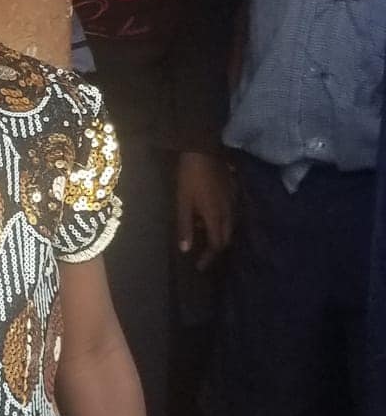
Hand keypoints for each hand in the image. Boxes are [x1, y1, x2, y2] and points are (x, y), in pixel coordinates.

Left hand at [176, 152, 234, 270]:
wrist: (204, 149)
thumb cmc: (190, 175)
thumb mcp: (183, 201)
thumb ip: (184, 225)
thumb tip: (186, 249)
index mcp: (216, 216)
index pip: (217, 245)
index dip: (209, 258)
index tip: (199, 266)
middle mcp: (229, 212)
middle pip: (226, 238)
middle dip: (215, 249)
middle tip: (203, 254)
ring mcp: (233, 201)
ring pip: (230, 226)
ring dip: (218, 235)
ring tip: (203, 234)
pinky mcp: (234, 192)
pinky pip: (231, 214)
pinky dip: (221, 222)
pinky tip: (210, 217)